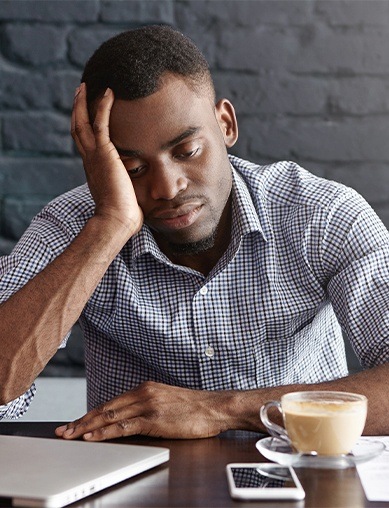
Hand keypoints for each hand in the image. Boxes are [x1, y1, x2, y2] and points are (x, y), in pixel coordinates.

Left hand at [55, 381, 231, 440]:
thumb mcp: (166, 402)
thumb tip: (128, 419)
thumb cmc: (194, 407)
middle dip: (82, 421)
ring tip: (71, 435)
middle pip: (105, 408)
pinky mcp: (154, 419)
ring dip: (87, 427)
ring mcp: (148, 405)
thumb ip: (146, 406)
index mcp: (145, 388)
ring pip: (110, 416)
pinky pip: (124, 426)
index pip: (110, 402)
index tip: (75, 423)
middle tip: (63, 430)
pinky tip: (93, 437)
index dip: (90, 414)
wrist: (215, 407)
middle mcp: (143, 393)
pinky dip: (105, 432)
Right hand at [72, 83, 142, 235]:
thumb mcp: (124, 196)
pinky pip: (101, 124)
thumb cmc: (123, 215)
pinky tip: (109, 93)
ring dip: (84, 103)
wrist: (116, 220)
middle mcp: (90, 160)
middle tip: (80, 93)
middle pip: (78, 129)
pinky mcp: (104, 154)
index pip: (85, 143)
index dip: (84, 127)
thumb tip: (138, 191)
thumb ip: (127, 187)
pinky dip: (103, 107)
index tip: (86, 115)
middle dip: (78, 110)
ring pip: (82, 123)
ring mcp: (94, 157)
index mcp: (93, 169)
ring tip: (86, 86)